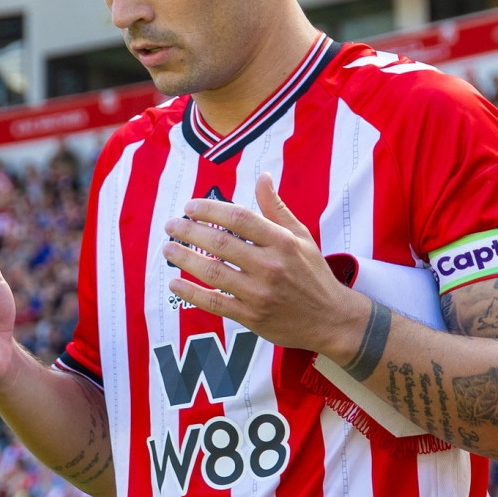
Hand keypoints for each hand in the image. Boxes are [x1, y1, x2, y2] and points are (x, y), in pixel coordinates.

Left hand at [162, 173, 363, 353]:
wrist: (330, 319)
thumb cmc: (313, 274)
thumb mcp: (301, 236)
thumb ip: (276, 208)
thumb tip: (263, 177)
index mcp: (282, 242)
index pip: (239, 218)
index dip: (211, 210)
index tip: (190, 207)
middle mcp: (270, 266)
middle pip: (221, 244)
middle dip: (190, 232)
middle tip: (171, 226)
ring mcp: (260, 293)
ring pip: (213, 272)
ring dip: (185, 259)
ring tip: (167, 250)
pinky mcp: (251, 317)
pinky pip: (215, 303)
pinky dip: (192, 293)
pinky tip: (175, 283)